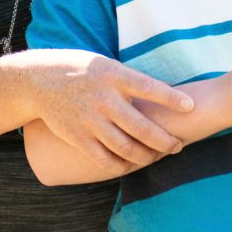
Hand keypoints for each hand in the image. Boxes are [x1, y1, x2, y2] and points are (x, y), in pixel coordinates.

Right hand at [14, 49, 191, 167]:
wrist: (40, 81)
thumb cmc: (80, 70)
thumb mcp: (106, 65)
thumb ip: (129, 80)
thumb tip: (162, 92)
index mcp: (114, 76)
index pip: (150, 88)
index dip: (172, 99)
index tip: (191, 107)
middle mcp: (104, 99)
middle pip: (142, 127)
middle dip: (165, 141)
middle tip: (178, 145)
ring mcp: (90, 120)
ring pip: (126, 148)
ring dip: (146, 156)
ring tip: (158, 157)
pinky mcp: (78, 137)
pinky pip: (104, 159)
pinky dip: (122, 166)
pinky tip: (132, 165)